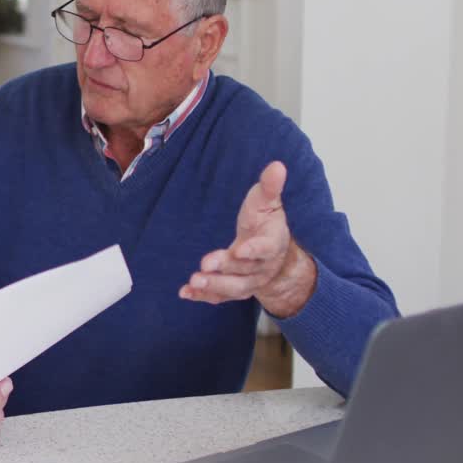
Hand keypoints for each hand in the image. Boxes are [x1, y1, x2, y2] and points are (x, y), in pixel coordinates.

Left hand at [180, 161, 315, 317]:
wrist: (275, 255)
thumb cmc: (267, 223)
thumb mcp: (268, 203)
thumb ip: (270, 187)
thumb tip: (277, 165)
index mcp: (272, 244)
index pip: (265, 249)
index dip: (253, 251)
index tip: (240, 250)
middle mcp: (261, 267)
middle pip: (244, 271)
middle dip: (224, 269)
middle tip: (204, 266)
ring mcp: (248, 281)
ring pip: (233, 288)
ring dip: (213, 286)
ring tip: (194, 281)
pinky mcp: (233, 289)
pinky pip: (219, 297)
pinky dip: (202, 296)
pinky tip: (185, 292)